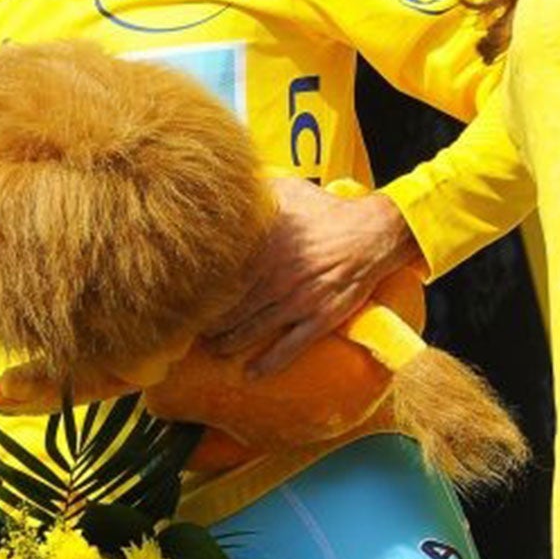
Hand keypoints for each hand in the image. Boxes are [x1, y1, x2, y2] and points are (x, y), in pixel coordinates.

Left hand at [204, 182, 419, 377]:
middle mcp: (275, 279)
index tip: (186, 303)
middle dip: (209, 327)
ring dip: (229, 346)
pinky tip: (252, 374)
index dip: (200, 296)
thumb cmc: (329, 211)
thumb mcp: (290, 191)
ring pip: (252, 332)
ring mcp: (297, 301)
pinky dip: (268, 364)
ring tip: (217, 351)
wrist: (373, 233)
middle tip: (195, 334)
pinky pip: (289, 348)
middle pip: (230, 312)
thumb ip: (258, 192)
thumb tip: (233, 184)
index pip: (220, 281)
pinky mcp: (319, 318)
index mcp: (263, 250)